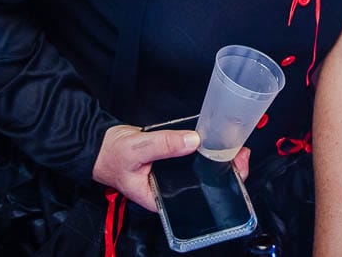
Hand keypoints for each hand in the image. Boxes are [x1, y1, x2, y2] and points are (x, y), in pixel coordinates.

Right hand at [92, 126, 253, 209]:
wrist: (101, 145)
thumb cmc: (113, 156)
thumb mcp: (138, 149)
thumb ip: (164, 145)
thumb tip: (192, 141)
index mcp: (161, 199)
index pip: (197, 198)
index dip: (220, 185)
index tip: (235, 168)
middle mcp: (171, 191)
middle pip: (204, 184)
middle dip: (225, 170)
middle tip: (240, 153)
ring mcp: (174, 176)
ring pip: (202, 170)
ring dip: (219, 158)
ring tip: (235, 147)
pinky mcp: (174, 162)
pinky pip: (194, 157)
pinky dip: (206, 149)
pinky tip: (217, 141)